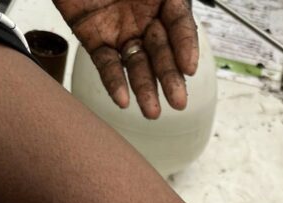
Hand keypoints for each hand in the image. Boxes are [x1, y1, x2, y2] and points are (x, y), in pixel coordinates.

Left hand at [53, 0, 196, 117]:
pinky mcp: (94, 38)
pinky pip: (106, 64)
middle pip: (161, 52)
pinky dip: (114, 82)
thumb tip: (180, 9)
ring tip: (152, 112)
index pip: (180, 25)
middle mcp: (144, 16)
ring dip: (146, 89)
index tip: (189, 67)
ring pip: (136, 64)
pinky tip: (123, 99)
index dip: (185, 46)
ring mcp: (120, 29)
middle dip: (170, 77)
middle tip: (178, 102)